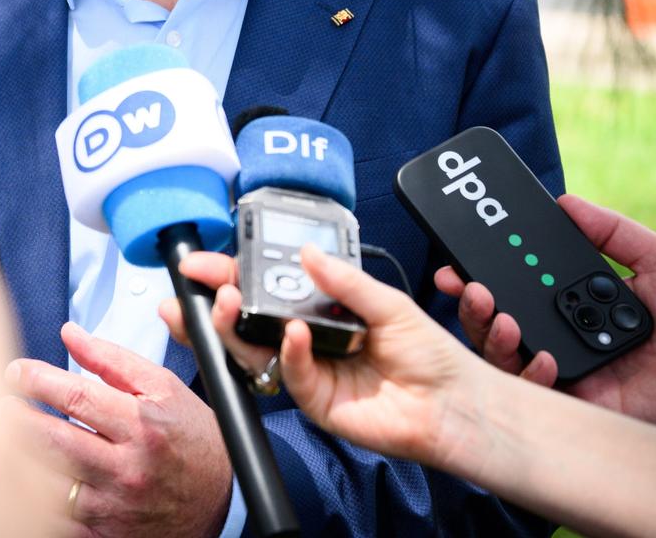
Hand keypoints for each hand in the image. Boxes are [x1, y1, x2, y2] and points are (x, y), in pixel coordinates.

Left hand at [5, 322, 232, 537]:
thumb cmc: (193, 438)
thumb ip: (113, 360)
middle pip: (52, 440)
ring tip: (6, 438)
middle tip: (1, 405)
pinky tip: (28, 477)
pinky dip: (37, 497)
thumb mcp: (163, 388)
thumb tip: (72, 334)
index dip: (36, 380)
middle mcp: (128, 467)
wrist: (226, 497)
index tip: (15, 372)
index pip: (75, 396)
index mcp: (141, 426)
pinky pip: (59, 516)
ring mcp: (115, 505)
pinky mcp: (107, 532)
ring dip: (21, 457)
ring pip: (48, 482)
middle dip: (16, 418)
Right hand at [158, 249, 486, 469]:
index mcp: (319, 310)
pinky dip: (287, 352)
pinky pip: (288, 374)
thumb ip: (343, 280)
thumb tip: (306, 251)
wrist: (453, 403)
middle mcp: (305, 338)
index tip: (202, 262)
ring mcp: (306, 370)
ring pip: (254, 349)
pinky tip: (295, 334)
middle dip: (216, 302)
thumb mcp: (387, 302)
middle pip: (246, 320)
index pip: (265, 288)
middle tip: (204, 286)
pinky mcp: (314, 400)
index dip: (231, 275)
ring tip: (231, 302)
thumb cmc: (428, 354)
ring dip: (234, 326)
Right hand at [440, 194, 655, 440]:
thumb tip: (564, 200)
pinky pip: (540, 395)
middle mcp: (562, 335)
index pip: (514, 287)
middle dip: (472, 304)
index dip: (480, 275)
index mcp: (572, 302)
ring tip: (500, 316)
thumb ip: (610, 229)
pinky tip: (547, 357)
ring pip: (506, 358)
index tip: (457, 260)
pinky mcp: (582, 405)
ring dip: (492, 335)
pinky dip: (532, 376)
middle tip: (467, 286)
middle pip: (497, 322)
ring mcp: (569, 371)